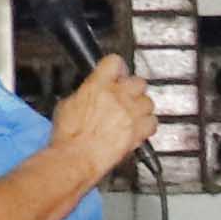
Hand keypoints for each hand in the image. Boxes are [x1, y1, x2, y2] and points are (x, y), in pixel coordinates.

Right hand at [49, 57, 156, 185]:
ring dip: (140, 107)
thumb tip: (89, 93)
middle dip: (132, 89)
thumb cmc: (68, 136)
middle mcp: (118, 96)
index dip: (117, 68)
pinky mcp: (140, 131)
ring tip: (130, 115)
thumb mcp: (67, 105)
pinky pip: (153, 122)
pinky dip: (147, 124)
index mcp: (97, 86)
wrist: (77, 157)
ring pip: (148, 102)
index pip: (115, 62)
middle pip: (138, 82)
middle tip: (125, 97)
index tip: (118, 72)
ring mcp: (131, 113)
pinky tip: (138, 128)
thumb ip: (85, 94)